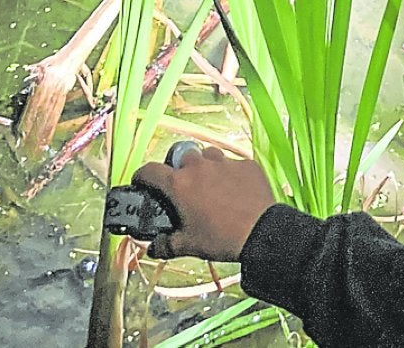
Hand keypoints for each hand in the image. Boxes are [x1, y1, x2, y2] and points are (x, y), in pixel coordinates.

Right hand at [133, 146, 275, 261]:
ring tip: (209, 186)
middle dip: (179, 170)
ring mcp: (225, 163)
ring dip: (205, 167)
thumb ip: (166, 245)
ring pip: (208, 155)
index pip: (150, 170)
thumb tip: (155, 248)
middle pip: (181, 157)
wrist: (261, 233)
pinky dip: (230, 174)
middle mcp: (199, 167)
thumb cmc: (221, 238)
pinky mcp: (247, 165)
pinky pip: (233, 163)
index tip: (142, 181)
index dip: (142, 175)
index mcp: (179, 184)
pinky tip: (235, 191)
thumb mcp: (188, 245)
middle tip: (183, 188)